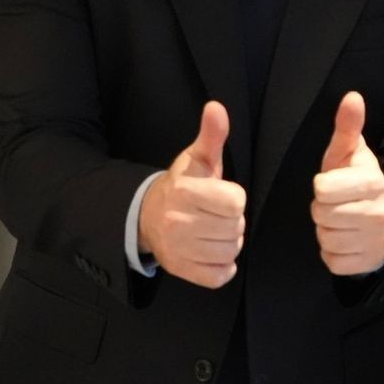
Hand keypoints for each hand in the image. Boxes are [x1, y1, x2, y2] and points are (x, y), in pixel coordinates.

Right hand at [138, 101, 245, 287]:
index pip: (236, 202)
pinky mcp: (181, 270)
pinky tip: (211, 250)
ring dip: (228, 242)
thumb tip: (216, 107)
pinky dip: (222, 266)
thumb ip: (211, 135)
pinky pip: (219, 275)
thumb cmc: (181, 185)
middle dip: (232, 221)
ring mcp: (178, 249)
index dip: (234, 198)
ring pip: (230, 252)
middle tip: (215, 214)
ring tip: (212, 230)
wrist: (147, 215)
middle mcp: (178, 222)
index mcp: (185, 191)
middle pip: (236, 228)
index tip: (220, 195)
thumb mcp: (197, 158)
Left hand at [312, 92, 383, 275]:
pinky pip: (332, 260)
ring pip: (326, 238)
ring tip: (341, 221)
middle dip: (323, 209)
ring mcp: (373, 241)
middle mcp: (377, 213)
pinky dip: (333, 251)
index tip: (334, 184)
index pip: (323, 189)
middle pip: (322, 214)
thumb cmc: (358, 181)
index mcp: (372, 182)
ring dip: (327, 230)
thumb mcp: (351, 153)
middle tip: (336, 204)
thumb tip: (352, 96)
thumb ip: (348, 126)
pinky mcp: (366, 263)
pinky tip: (345, 239)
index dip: (323, 186)